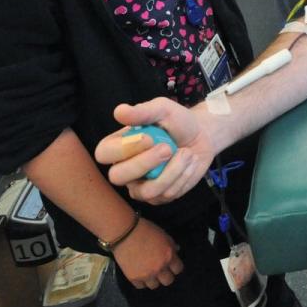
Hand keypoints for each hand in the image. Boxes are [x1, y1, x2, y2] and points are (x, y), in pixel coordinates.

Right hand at [94, 97, 215, 204]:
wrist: (202, 136)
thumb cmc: (177, 121)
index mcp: (117, 146)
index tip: (149, 137)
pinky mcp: (158, 196)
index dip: (124, 149)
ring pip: (147, 190)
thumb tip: (119, 111)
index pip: (103, 154)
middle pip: (117, 176)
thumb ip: (142, 112)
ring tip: (187, 153)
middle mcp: (124, 169)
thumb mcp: (162, 109)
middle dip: (145, 163)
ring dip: (173, 170)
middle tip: (168, 148)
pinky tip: (188, 163)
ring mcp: (140, 186)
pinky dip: (183, 176)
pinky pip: (166, 194)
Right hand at [113, 217, 183, 289]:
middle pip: (168, 281)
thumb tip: (176, 252)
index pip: (178, 269)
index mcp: (168, 256)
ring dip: (153, 279)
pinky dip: (141, 281)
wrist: (125, 232)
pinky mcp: (133, 278)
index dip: (175, 266)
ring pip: (154, 285)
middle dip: (166, 275)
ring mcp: (146, 274)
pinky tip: (140, 273)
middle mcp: (159, 268)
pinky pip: (141, 286)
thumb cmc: (146, 229)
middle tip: (161, 269)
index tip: (171, 264)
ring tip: (149, 272)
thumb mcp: (163, 235)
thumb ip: (171, 245)